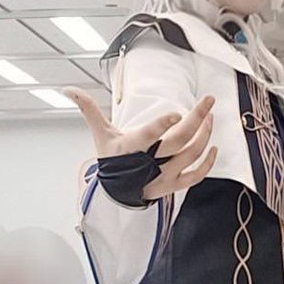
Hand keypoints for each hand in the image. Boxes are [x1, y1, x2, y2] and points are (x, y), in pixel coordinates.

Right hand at [67, 89, 217, 200]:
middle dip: (197, 119)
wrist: (117, 192)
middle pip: (179, 141)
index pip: (149, 135)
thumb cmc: (112, 160)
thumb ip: (89, 110)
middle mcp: (151, 162)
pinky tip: (214, 147)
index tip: (176, 114)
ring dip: (205, 134)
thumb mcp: (101, 135)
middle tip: (208, 100)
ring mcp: (165, 175)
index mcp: (132, 148)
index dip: (162, 125)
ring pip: (191, 155)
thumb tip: (69, 90)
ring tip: (209, 116)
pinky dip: (208, 163)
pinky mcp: (174, 185)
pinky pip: (196, 176)